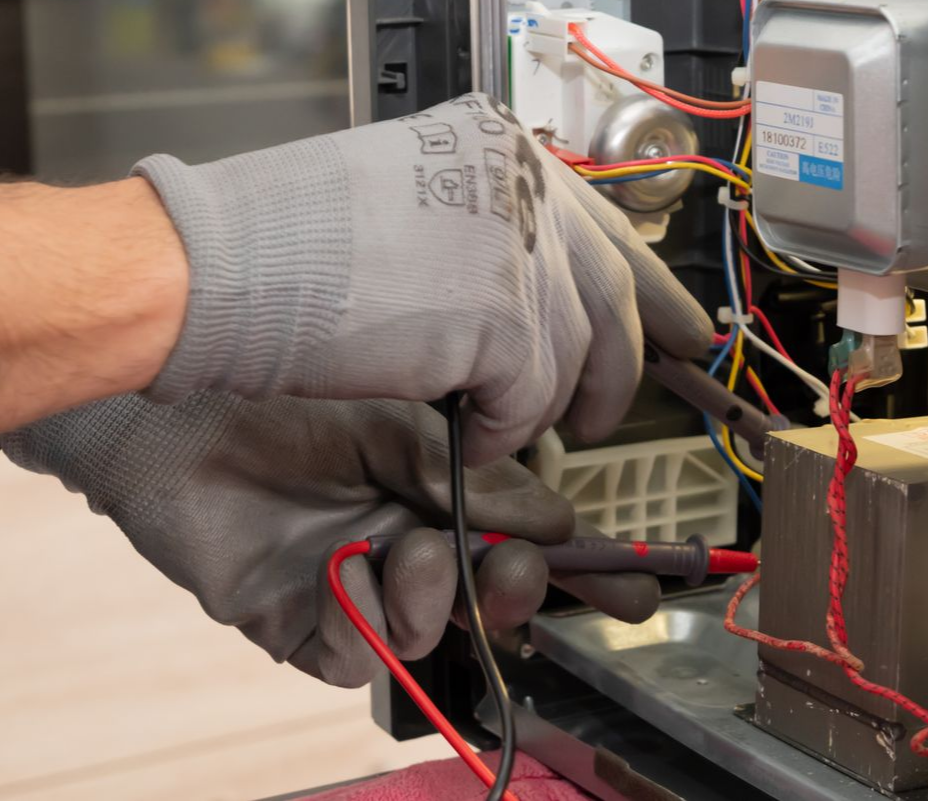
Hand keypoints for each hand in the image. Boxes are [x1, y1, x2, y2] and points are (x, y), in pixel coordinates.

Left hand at [5, 394, 658, 687]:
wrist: (179, 407)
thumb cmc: (290, 388)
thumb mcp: (406, 421)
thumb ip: (480, 477)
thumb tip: (560, 523)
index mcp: (443, 481)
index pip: (528, 530)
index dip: (581, 565)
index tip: (634, 595)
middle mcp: (409, 532)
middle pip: (490, 592)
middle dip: (518, 588)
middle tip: (515, 568)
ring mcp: (358, 580)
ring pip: (435, 629)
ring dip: (439, 593)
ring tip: (412, 547)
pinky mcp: (302, 620)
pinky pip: (364, 653)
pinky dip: (373, 622)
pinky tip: (355, 573)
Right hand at [135, 94, 712, 462]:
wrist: (222, 264)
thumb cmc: (287, 240)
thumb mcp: (414, 206)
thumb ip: (484, 235)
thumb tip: (537, 293)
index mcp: (501, 150)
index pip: (606, 223)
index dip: (650, 287)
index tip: (684, 329)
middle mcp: (522, 185)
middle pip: (611, 291)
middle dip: (627, 360)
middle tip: (628, 404)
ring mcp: (518, 244)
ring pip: (575, 353)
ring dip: (543, 405)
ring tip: (517, 428)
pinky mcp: (502, 315)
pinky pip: (530, 399)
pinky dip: (503, 430)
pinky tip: (471, 437)